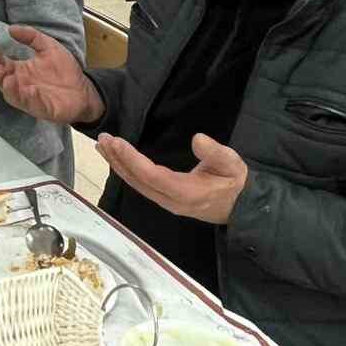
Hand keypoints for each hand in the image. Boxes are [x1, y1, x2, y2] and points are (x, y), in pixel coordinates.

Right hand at [0, 24, 102, 125]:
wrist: (84, 88)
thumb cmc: (64, 70)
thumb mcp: (48, 47)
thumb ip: (31, 36)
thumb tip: (11, 28)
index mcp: (21, 70)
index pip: (2, 65)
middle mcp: (22, 85)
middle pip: (3, 82)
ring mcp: (31, 98)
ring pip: (13, 96)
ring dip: (9, 89)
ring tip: (9, 80)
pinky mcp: (43, 108)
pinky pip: (33, 105)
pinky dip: (29, 99)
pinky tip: (30, 90)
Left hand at [97, 132, 247, 224]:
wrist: (242, 207)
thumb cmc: (236, 182)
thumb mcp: (232, 164)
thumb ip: (215, 153)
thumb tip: (197, 139)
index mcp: (186, 192)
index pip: (152, 176)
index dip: (132, 159)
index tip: (117, 142)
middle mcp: (171, 201)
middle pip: (138, 181)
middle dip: (118, 160)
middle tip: (103, 139)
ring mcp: (167, 202)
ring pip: (137, 185)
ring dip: (119, 165)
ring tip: (103, 147)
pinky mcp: (166, 199)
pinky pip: (141, 186)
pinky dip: (127, 171)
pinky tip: (118, 160)